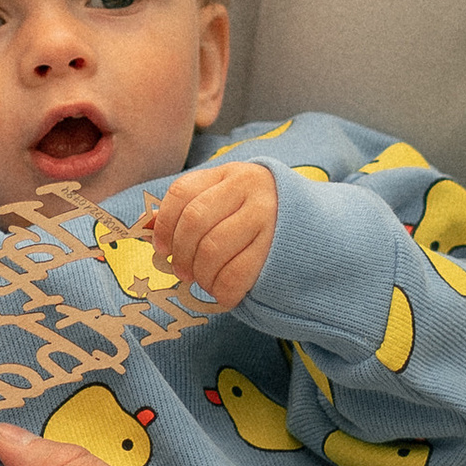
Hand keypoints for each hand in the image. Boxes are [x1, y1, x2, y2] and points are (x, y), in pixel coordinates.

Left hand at [147, 159, 278, 310]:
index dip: (164, 224)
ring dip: (200, 274)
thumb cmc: (258, 216)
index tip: (161, 248)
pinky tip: (221, 292)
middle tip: (180, 272)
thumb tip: (148, 226)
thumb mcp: (227, 200)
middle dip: (181, 254)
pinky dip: (221, 290)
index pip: (182, 193)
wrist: (317, 229)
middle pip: (195, 222)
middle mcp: (249, 188)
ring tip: (202, 282)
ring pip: (213, 249)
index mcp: (229, 173)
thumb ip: (191, 208)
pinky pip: (237, 274)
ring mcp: (267, 216)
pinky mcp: (279, 248)